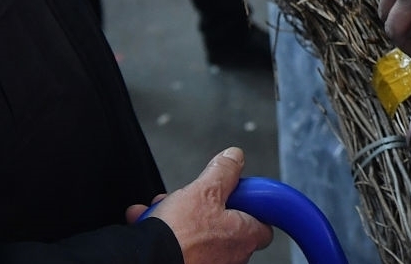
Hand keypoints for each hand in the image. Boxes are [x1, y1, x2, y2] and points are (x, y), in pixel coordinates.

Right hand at [126, 148, 272, 263]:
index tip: (238, 193)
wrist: (146, 262)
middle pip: (225, 223)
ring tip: (161, 208)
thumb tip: (234, 157)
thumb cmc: (180, 237)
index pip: (263, 222)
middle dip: (203, 207)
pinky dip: (165, 233)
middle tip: (189, 198)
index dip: (251, 205)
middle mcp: (231, 255)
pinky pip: (180, 245)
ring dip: (179, 217)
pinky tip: (148, 221)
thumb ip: (224, 172)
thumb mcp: (205, 190)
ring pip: (198, 232)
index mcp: (244, 235)